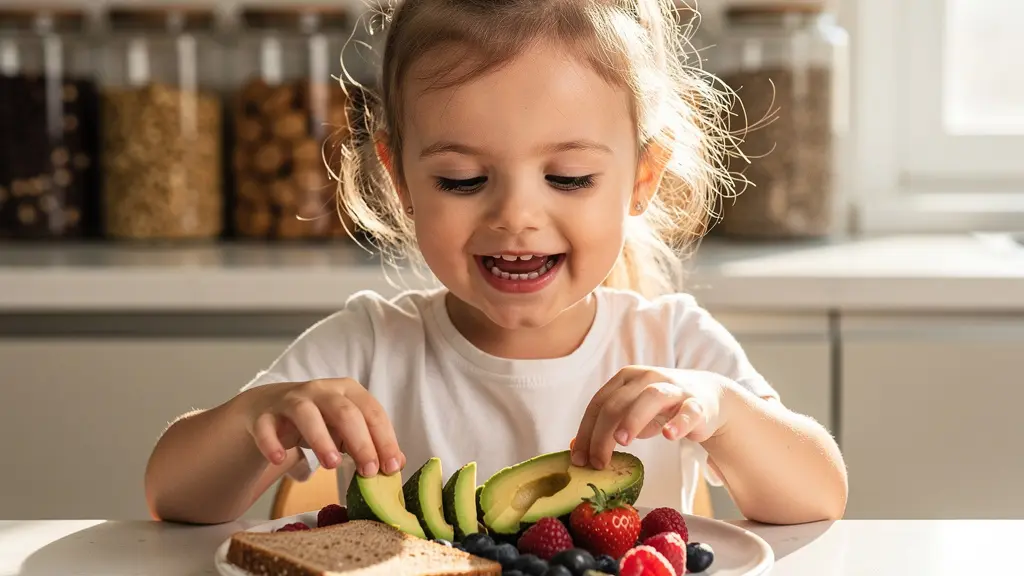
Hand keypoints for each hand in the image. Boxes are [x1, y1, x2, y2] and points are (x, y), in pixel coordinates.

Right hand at [241, 378, 404, 476]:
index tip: (392, 467)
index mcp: (348, 391)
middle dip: (360, 442)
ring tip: (332, 464)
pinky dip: (272, 442)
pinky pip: (267, 427)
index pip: (372, 412)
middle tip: (369, 471)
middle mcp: (321, 390)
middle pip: (344, 412)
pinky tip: (279, 459)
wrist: (270, 408)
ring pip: (307, 414)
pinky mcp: (265, 415)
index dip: (384, 440)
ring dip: (321, 438)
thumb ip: (369, 444)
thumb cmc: (319, 421)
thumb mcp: (346, 429)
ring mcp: (291, 400)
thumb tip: (396, 465)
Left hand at [571, 367, 728, 468]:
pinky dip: (678, 422)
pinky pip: (689, 411)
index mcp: (626, 379)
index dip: (586, 431)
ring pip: (651, 398)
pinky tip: (669, 435)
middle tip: (597, 463)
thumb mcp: (630, 414)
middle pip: (618, 403)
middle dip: (602, 434)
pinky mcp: (698, 404)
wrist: (708, 397)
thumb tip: (575, 447)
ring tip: (622, 441)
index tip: (579, 459)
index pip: (599, 403)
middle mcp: (647, 378)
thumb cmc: (661, 408)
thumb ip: (605, 427)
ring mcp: (674, 389)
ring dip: (633, 419)